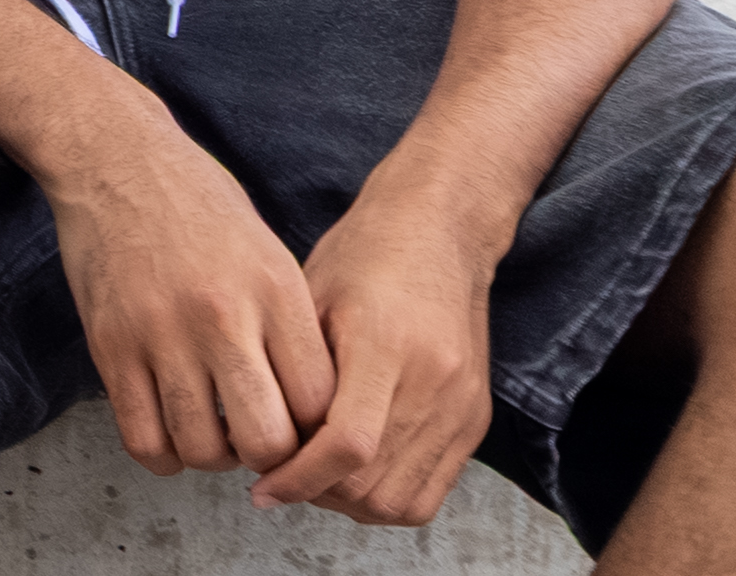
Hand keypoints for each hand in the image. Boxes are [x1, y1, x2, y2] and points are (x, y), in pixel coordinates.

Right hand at [34, 92, 336, 481]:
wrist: (116, 158)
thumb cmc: (198, 203)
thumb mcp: (269, 252)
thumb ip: (291, 328)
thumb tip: (314, 408)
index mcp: (274, 290)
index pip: (318, 404)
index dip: (317, 433)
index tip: (302, 429)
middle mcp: (222, 316)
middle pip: (267, 441)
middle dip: (270, 458)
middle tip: (258, 440)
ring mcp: (162, 333)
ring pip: (202, 450)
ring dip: (213, 457)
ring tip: (214, 432)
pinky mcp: (111, 346)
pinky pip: (143, 439)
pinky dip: (163, 454)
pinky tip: (171, 429)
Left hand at [245, 197, 496, 525]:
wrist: (440, 231)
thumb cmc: (366, 254)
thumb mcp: (310, 295)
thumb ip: (292, 370)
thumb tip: (261, 438)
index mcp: (385, 343)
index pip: (347, 444)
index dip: (299, 477)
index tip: (264, 485)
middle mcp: (433, 381)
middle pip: (373, 484)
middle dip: (318, 494)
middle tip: (282, 477)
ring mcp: (460, 405)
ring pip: (402, 502)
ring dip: (351, 504)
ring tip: (317, 477)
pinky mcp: (474, 420)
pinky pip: (431, 493)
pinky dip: (388, 499)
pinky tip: (355, 475)